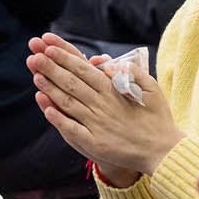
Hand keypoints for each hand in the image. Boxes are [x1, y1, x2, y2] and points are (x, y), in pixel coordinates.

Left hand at [28, 32, 182, 180]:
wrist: (165, 152)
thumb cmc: (158, 118)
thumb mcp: (152, 88)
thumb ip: (133, 72)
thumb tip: (110, 63)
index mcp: (114, 91)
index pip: (84, 70)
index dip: (65, 58)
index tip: (49, 47)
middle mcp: (102, 106)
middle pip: (71, 83)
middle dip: (51, 68)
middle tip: (34, 56)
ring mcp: (97, 125)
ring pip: (68, 103)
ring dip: (50, 89)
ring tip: (35, 76)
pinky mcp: (95, 143)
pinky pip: (72, 128)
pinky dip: (58, 118)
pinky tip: (45, 108)